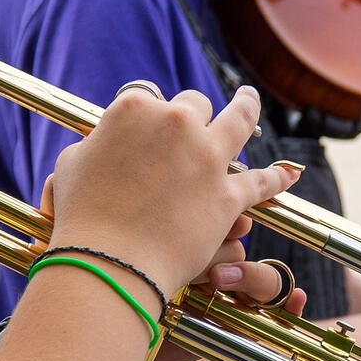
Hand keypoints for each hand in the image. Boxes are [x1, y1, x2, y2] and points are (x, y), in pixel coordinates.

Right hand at [45, 82, 298, 299]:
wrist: (110, 262)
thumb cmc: (82, 216)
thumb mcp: (71, 166)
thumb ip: (96, 144)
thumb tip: (104, 142)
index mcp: (135, 108)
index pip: (146, 98)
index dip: (146, 118)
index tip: (144, 132)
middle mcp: (177, 122)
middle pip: (193, 105)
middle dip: (190, 117)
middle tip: (188, 130)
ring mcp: (208, 156)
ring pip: (239, 119)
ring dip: (247, 106)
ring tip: (249, 99)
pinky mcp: (229, 194)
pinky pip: (261, 181)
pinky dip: (277, 178)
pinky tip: (289, 173)